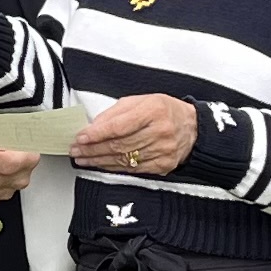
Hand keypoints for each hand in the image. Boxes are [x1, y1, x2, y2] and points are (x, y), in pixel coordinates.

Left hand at [73, 93, 202, 177]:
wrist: (193, 128)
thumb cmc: (165, 111)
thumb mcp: (141, 101)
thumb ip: (116, 113)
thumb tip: (93, 126)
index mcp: (154, 110)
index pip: (119, 126)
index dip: (97, 133)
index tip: (81, 137)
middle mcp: (160, 131)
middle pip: (119, 144)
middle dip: (93, 149)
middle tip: (77, 150)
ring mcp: (163, 150)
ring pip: (123, 159)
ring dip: (99, 160)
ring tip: (83, 158)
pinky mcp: (163, 165)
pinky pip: (132, 169)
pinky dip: (113, 168)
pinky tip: (101, 164)